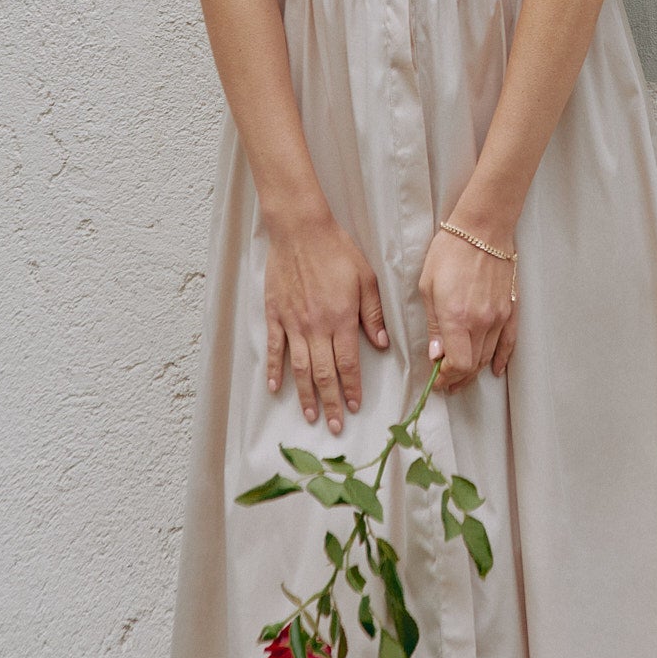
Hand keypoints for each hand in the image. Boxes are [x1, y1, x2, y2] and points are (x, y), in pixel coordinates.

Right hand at [264, 207, 389, 434]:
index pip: (348, 363)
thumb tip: (381, 344)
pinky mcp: (275, 315)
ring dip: (305, 395)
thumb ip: (372, 314)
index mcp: (341, 319)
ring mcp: (293, 323)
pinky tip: (276, 387)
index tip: (355, 407)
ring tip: (310, 416)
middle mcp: (316, 327)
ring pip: (300, 368)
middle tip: (335, 427)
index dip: (352, 388)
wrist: (301, 230)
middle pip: (324, 374)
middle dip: (331, 403)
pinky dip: (275, 370)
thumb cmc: (336, 250)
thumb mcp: (366, 278)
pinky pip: (274, 349)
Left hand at [418, 222, 517, 393]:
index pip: (457, 364)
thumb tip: (436, 353)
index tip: (436, 380)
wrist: (483, 229)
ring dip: (474, 371)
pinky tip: (494, 369)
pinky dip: (501, 359)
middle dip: (457, 378)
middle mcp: (481, 322)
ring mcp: (499, 317)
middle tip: (445, 383)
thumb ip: (433, 324)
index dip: (445, 378)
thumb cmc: (451, 251)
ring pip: (488, 356)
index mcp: (457, 318)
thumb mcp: (428, 286)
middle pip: (472, 365)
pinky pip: (509, 343)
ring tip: (462, 378)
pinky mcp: (510, 309)